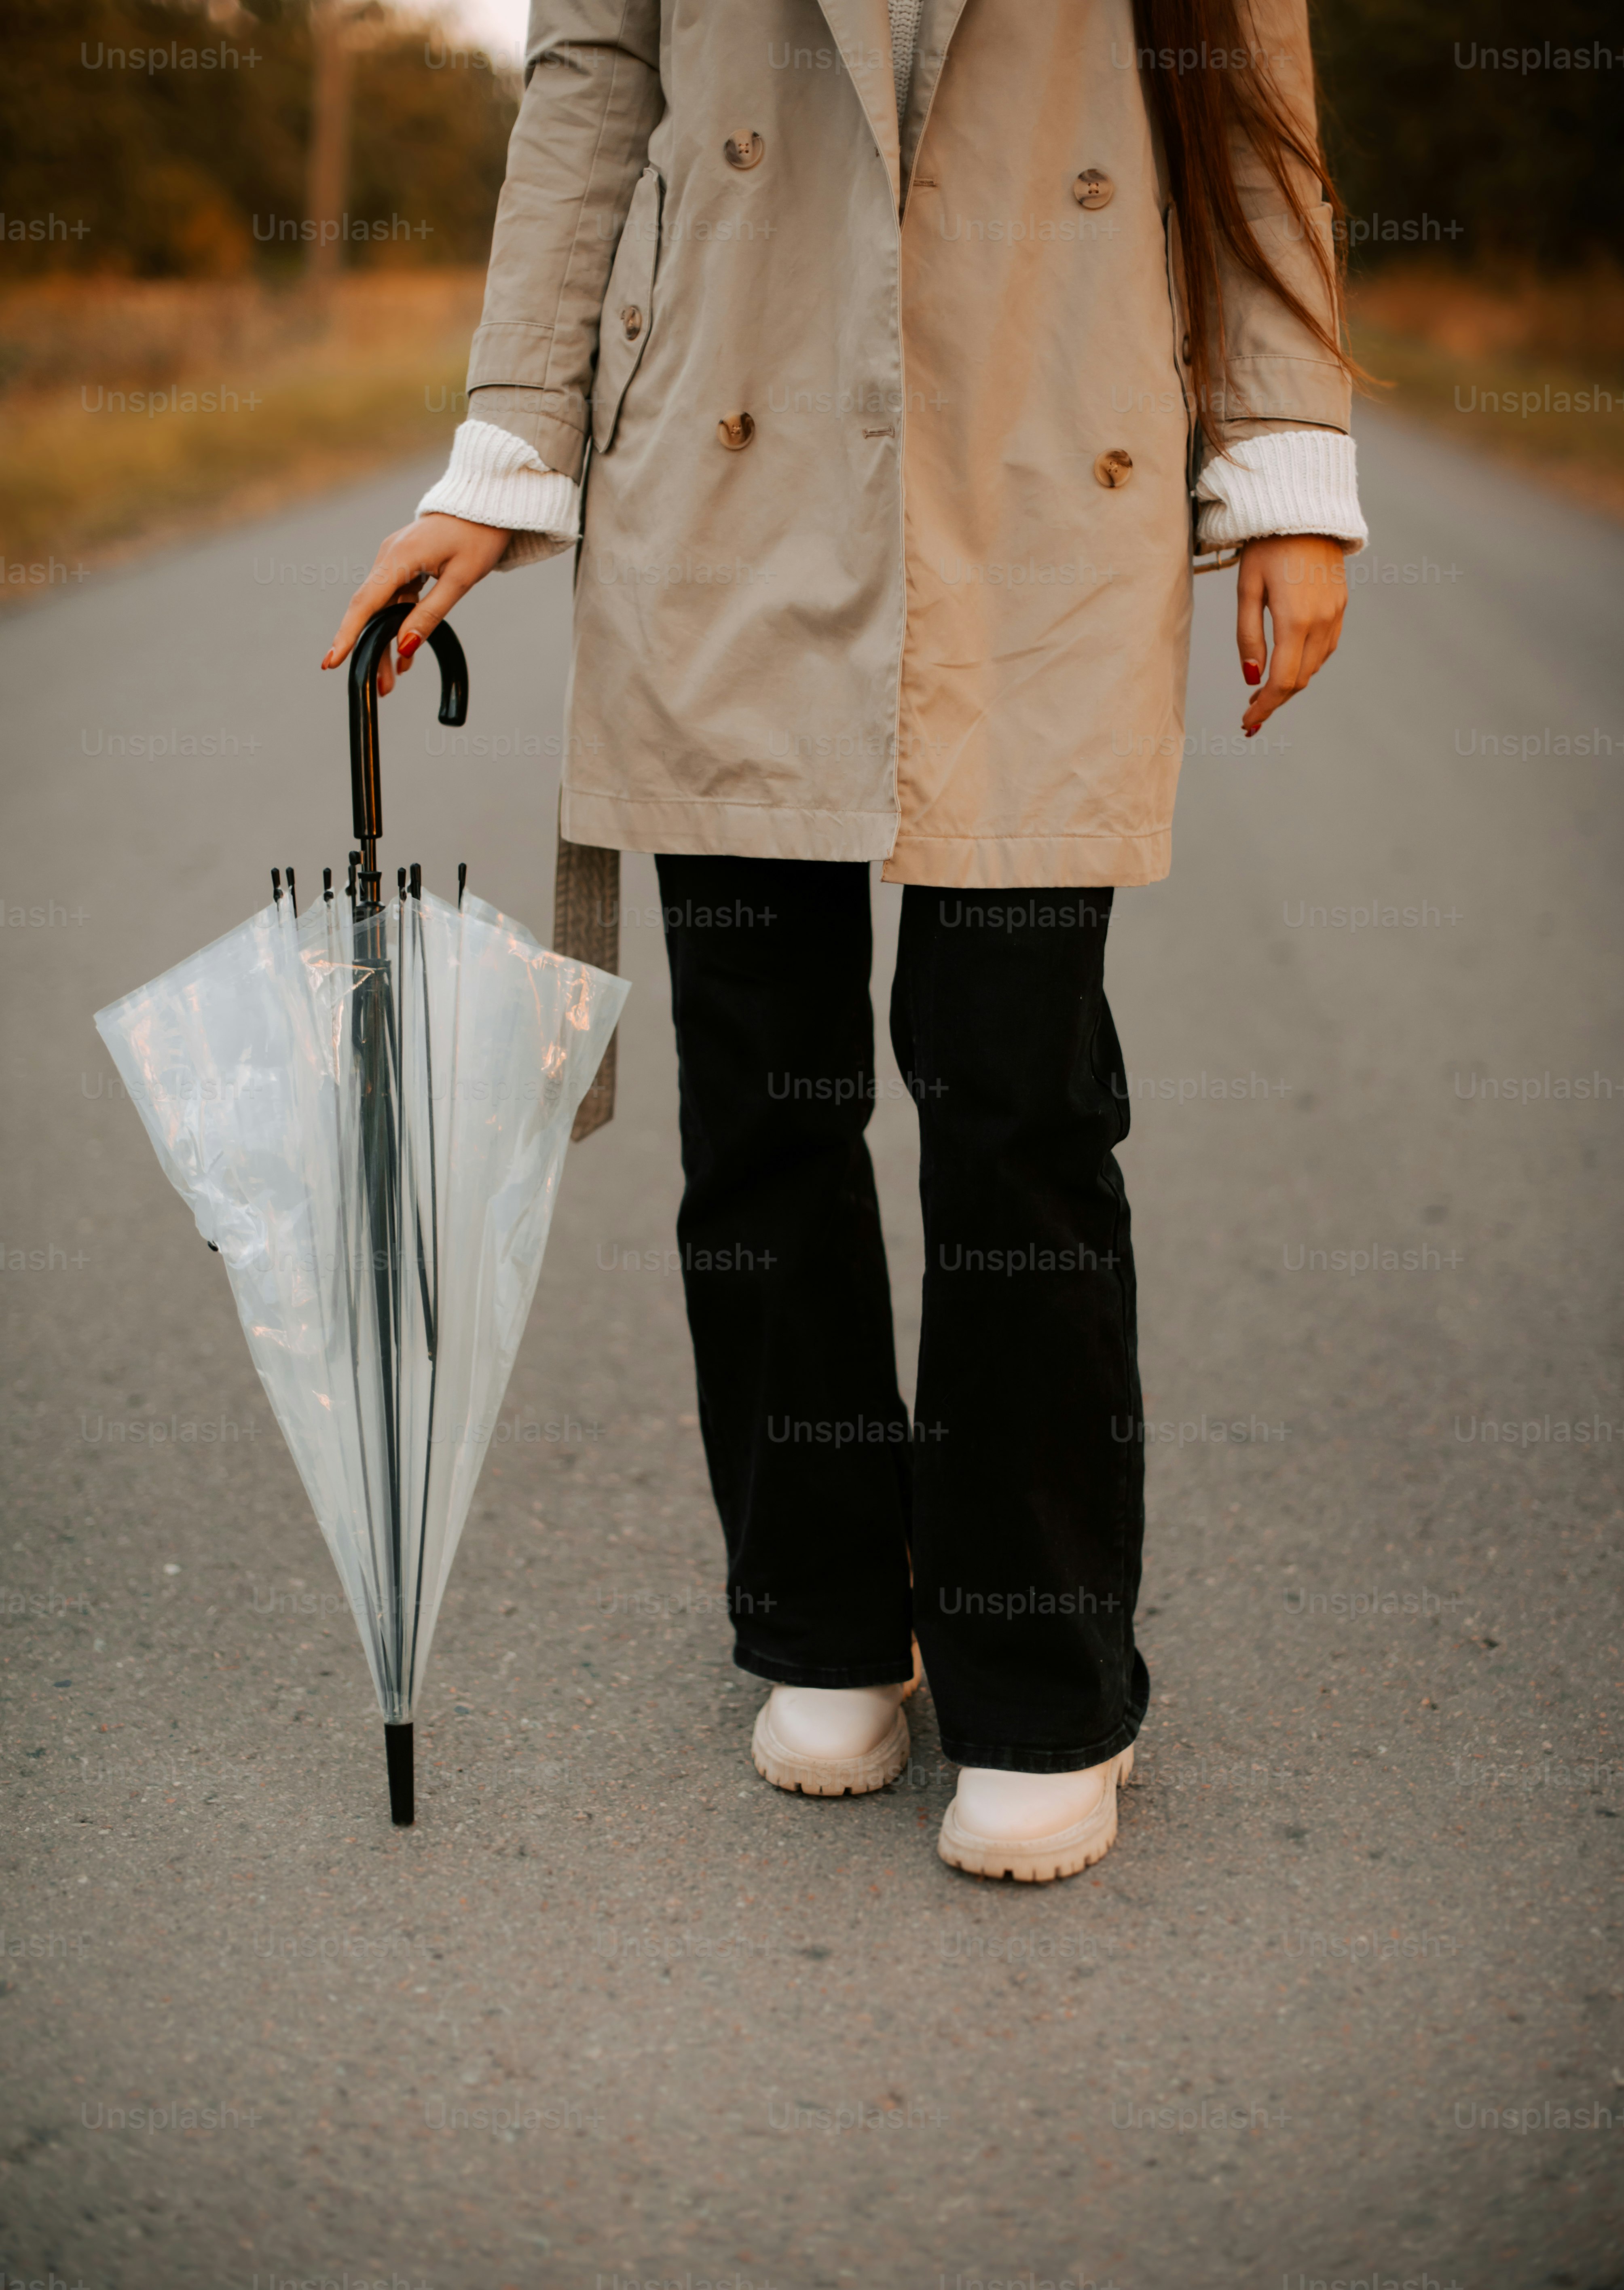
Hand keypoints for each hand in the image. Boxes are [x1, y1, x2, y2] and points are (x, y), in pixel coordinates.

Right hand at [321, 513, 510, 691]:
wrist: (487, 505)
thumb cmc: (478, 538)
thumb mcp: (460, 581)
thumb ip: (430, 614)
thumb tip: (404, 647)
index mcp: (398, 558)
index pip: (365, 604)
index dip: (346, 636)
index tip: (331, 662)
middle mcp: (388, 557)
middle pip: (371, 611)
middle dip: (372, 650)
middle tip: (381, 688)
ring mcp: (393, 559)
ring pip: (382, 609)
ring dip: (386, 642)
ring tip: (393, 680)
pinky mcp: (403, 563)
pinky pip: (395, 599)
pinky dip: (399, 624)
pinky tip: (405, 654)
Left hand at [1236, 534, 1347, 737]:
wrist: (1304, 510)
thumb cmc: (1267, 547)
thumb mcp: (1247, 589)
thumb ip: (1248, 637)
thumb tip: (1252, 678)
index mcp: (1295, 620)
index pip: (1283, 681)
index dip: (1265, 707)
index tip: (1248, 722)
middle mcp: (1322, 621)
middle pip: (1299, 679)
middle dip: (1276, 700)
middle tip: (1251, 714)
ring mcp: (1336, 614)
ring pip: (1314, 666)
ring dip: (1291, 684)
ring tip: (1265, 694)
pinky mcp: (1341, 606)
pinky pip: (1326, 648)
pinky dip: (1306, 664)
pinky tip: (1288, 665)